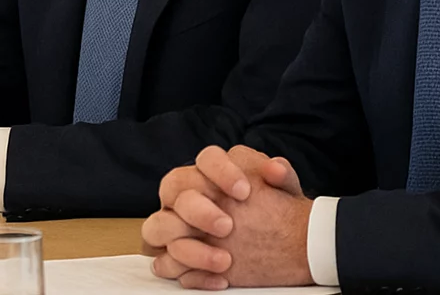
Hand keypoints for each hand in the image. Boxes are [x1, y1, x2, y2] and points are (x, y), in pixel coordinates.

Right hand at [143, 145, 310, 288]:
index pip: (206, 159)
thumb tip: (275, 170)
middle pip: (172, 187)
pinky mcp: (175, 257)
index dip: (221, 172)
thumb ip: (281, 175)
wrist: (279, 240)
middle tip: (228, 227)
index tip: (244, 192)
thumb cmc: (272, 209)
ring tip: (224, 261)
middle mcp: (185, 195)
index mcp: (210, 172)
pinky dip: (192, 274)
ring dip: (188, 247)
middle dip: (198, 209)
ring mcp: (174, 225)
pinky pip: (166, 265)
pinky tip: (222, 279)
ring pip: (156, 228)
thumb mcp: (283, 191)